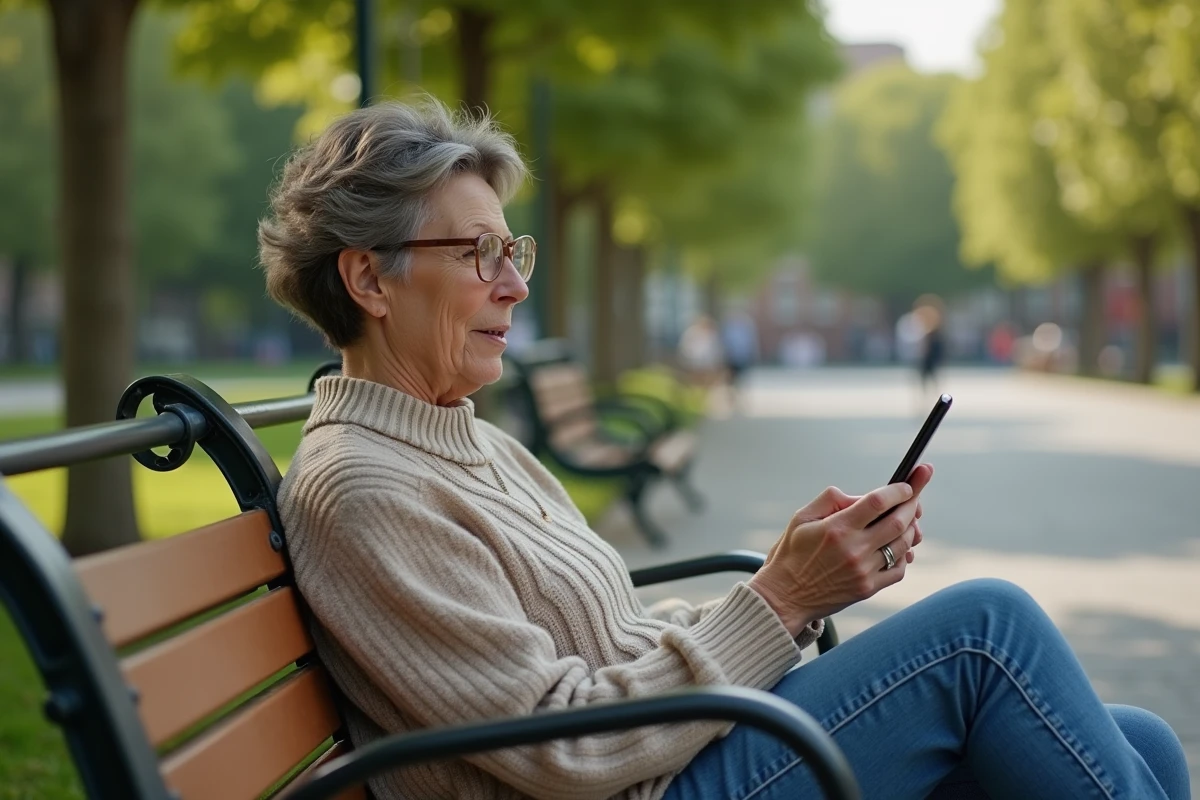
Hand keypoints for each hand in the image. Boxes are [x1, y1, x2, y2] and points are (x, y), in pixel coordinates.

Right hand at [749, 464, 932, 636]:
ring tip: (909, 519)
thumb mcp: (801, 518)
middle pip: (898, 521)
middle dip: (912, 504)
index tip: (907, 484)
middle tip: (915, 496)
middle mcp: (854, 549)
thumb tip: (861, 497)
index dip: (898, 490)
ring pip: (903, 544)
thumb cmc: (792, 553)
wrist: (785, 597)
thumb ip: (830, 500)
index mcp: (837, 528)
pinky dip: (904, 554)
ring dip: (911, 528)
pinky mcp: (868, 588)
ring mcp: (864, 571)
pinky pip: (899, 569)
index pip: (878, 502)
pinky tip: (899, 546)